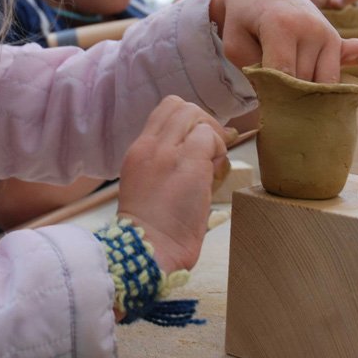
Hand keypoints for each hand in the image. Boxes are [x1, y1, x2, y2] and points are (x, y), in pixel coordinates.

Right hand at [117, 96, 234, 274]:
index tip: (198, 143)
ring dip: (211, 136)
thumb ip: (172, 162)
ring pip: (195, 114)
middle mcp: (150, 145)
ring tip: (211, 165)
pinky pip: (209, 136)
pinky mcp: (188, 162)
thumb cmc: (155, 229)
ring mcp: (167, 152)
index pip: (165, 110)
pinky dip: (218, 150)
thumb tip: (209, 146)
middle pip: (181, 106)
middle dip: (203, 123)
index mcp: (139, 150)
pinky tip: (213, 174)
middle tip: (211, 152)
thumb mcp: (152, 186)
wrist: (147, 251)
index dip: (189, 121)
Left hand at [209, 0, 357, 90]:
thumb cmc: (243, 20)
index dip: (272, 94)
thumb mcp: (235, 45)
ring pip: (324, 83)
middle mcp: (311, 28)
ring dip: (308, 92)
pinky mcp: (337, 38)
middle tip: (272, 98)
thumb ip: (253, 72)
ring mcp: (328, 32)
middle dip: (288, 96)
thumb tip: (280, 98)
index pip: (284, 74)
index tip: (262, 102)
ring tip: (289, 92)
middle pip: (304, 82)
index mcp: (282, 24)